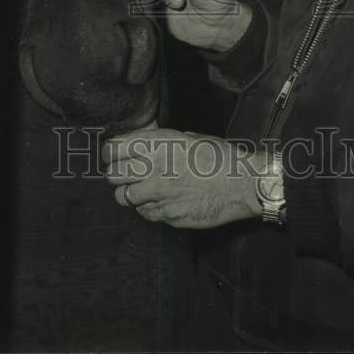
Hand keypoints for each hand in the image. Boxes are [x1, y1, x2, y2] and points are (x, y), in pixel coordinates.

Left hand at [102, 127, 262, 228]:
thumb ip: (159, 143)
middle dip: (116, 173)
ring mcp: (159, 195)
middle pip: (113, 175)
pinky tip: (160, 200)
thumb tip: (139, 145)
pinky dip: (147, 208)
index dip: (110, 153)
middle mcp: (154, 169)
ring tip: (141, 188)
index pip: (114, 149)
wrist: (242, 184)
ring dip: (129, 192)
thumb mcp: (186, 137)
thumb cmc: (219, 157)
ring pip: (123, 197)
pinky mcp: (167, 216)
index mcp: (158, 145)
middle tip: (124, 173)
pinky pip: (144, 213)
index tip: (112, 155)